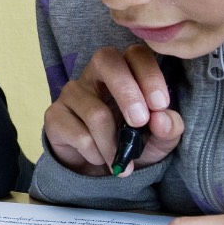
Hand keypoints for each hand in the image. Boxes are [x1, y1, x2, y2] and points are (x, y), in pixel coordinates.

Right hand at [43, 44, 182, 175]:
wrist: (96, 169)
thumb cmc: (130, 143)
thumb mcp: (159, 139)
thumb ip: (169, 128)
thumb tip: (163, 119)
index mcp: (125, 71)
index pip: (135, 54)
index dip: (149, 74)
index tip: (160, 105)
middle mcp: (94, 74)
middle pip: (106, 61)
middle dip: (127, 93)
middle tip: (139, 123)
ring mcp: (71, 92)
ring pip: (96, 113)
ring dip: (113, 145)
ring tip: (120, 162)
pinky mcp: (54, 114)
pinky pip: (80, 135)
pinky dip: (96, 154)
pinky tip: (97, 157)